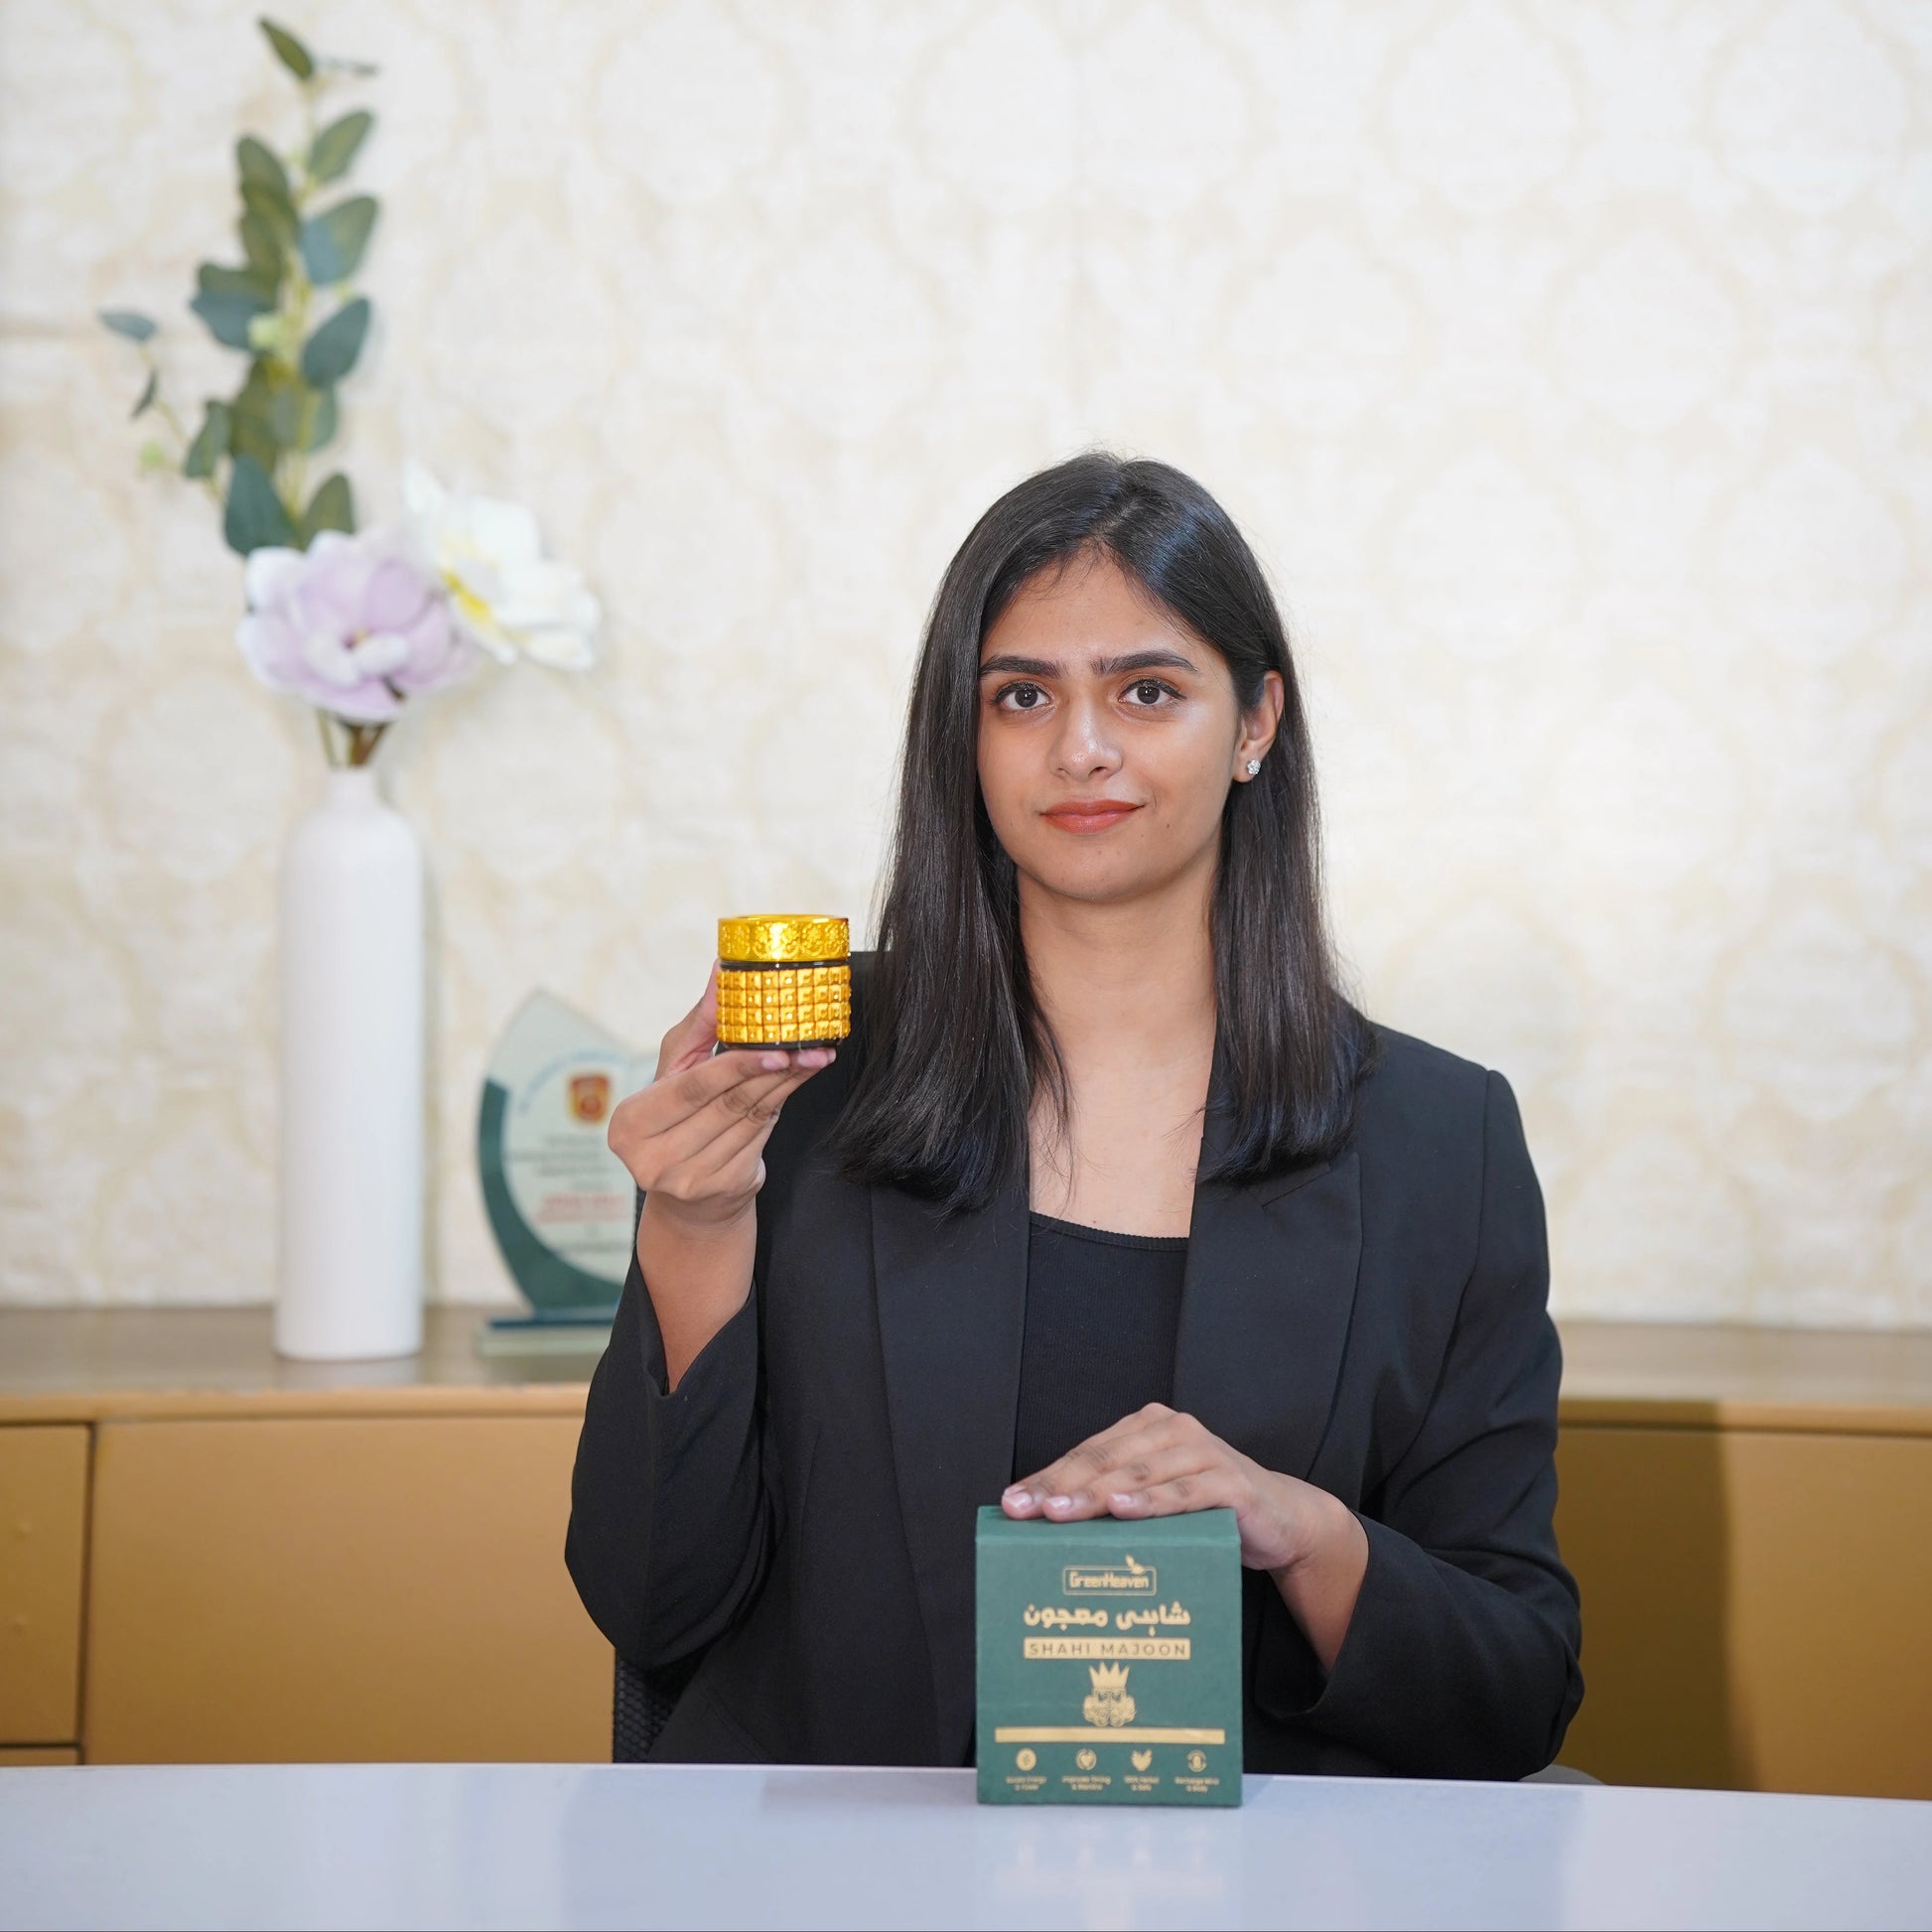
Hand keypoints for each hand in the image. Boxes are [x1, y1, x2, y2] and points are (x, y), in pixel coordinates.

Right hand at [608, 964, 835, 1389]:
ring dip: (788, 1085)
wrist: (686, 1196)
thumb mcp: (674, 1069)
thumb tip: (721, 968)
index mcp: (630, 1124)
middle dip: (773, 1071)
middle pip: (728, 1103)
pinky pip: (763, 1136)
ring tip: (815, 1057)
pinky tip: (799, 1083)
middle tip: (811, 1047)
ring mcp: (690, 1180)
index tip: (776, 1048)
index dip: (736, 1066)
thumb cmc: (674, 1116)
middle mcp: (654, 1159)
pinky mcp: (725, 1189)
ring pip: (752, 1119)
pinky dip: (783, 1105)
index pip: (692, 1088)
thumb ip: (699, 1022)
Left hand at [1001, 1402, 1329, 1570]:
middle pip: (1105, 1460)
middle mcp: (1173, 1430)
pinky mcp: (1230, 1481)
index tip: (1011, 1504)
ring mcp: (1203, 1452)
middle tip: (1025, 1510)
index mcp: (1147, 1428)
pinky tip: (1122, 1510)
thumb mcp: (1155, 1503)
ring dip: (1096, 1494)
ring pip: (1138, 1474)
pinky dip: (1151, 1502)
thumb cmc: (1206, 1512)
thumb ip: (1115, 1503)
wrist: (1282, 1521)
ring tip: (1059, 1512)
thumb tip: (1048, 1528)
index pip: (1087, 1453)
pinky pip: (1184, 1492)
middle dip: (1060, 1486)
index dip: (1046, 1477)